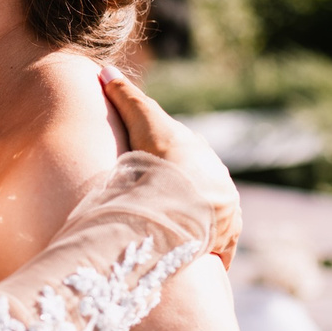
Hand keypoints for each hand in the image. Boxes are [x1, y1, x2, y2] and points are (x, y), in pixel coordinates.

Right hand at [97, 64, 240, 266]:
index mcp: (205, 158)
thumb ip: (125, 96)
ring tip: (175, 239)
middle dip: (186, 196)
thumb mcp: (142, 121)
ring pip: (211, 220)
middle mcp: (220, 186)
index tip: (151, 171)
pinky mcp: (223, 243)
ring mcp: (225, 216)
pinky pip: (218, 252)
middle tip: (159, 207)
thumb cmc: (161, 157)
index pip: (188, 158)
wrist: (180, 197)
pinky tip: (196, 262)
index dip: (168, 162)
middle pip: (201, 190)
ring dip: (198, 228)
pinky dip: (208, 256)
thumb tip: (106, 69)